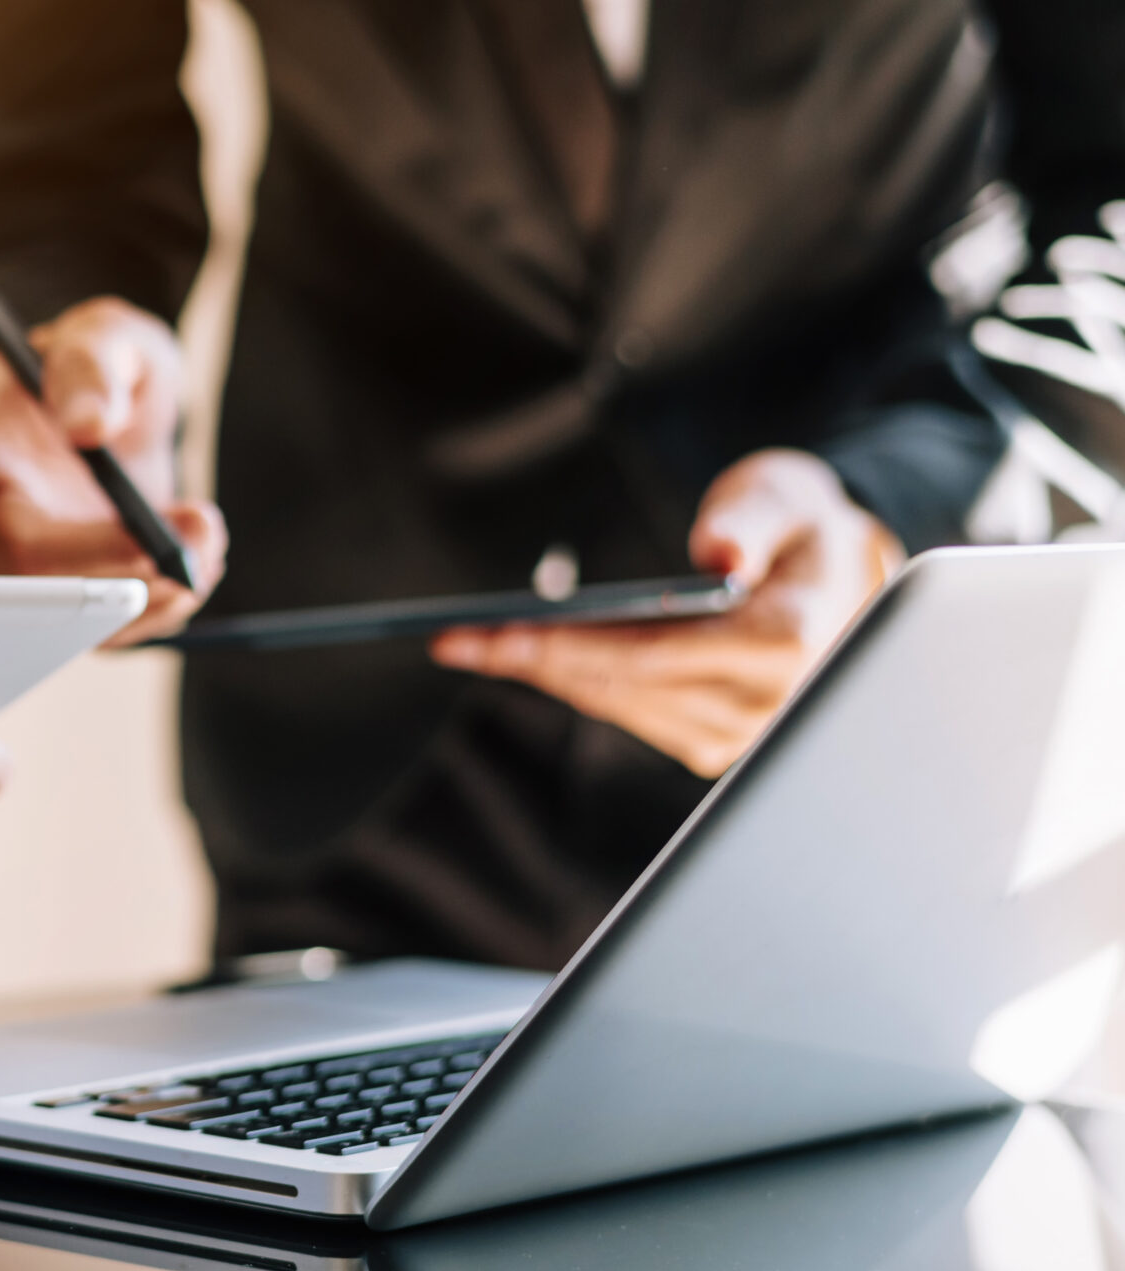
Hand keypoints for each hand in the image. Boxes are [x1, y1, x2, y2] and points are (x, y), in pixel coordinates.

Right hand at [0, 296, 226, 644]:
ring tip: (205, 544)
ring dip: (144, 592)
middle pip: (23, 561)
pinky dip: (156, 609)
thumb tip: (90, 425)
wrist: (110, 406)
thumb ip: (91, 362)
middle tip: (182, 542)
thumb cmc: (92, 365)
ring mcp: (19, 562)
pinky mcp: (64, 591)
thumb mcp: (102, 334)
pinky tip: (198, 568)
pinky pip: (97, 627)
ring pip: (63, 609)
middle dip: (105, 560)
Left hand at [430, 449, 905, 778]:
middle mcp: (765, 706)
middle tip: (455, 640)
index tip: (498, 635)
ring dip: (542, 673)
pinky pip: (627, 710)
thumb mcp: (788, 497)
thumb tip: (718, 554)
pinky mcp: (714, 743)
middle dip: (532, 661)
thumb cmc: (805, 529)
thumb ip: (751, 519)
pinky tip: (523, 657)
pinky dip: (573, 680)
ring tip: (471, 645)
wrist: (844, 580)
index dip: (567, 647)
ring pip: (616, 703)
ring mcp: (739, 734)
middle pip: (620, 686)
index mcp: (788, 647)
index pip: (652, 657)